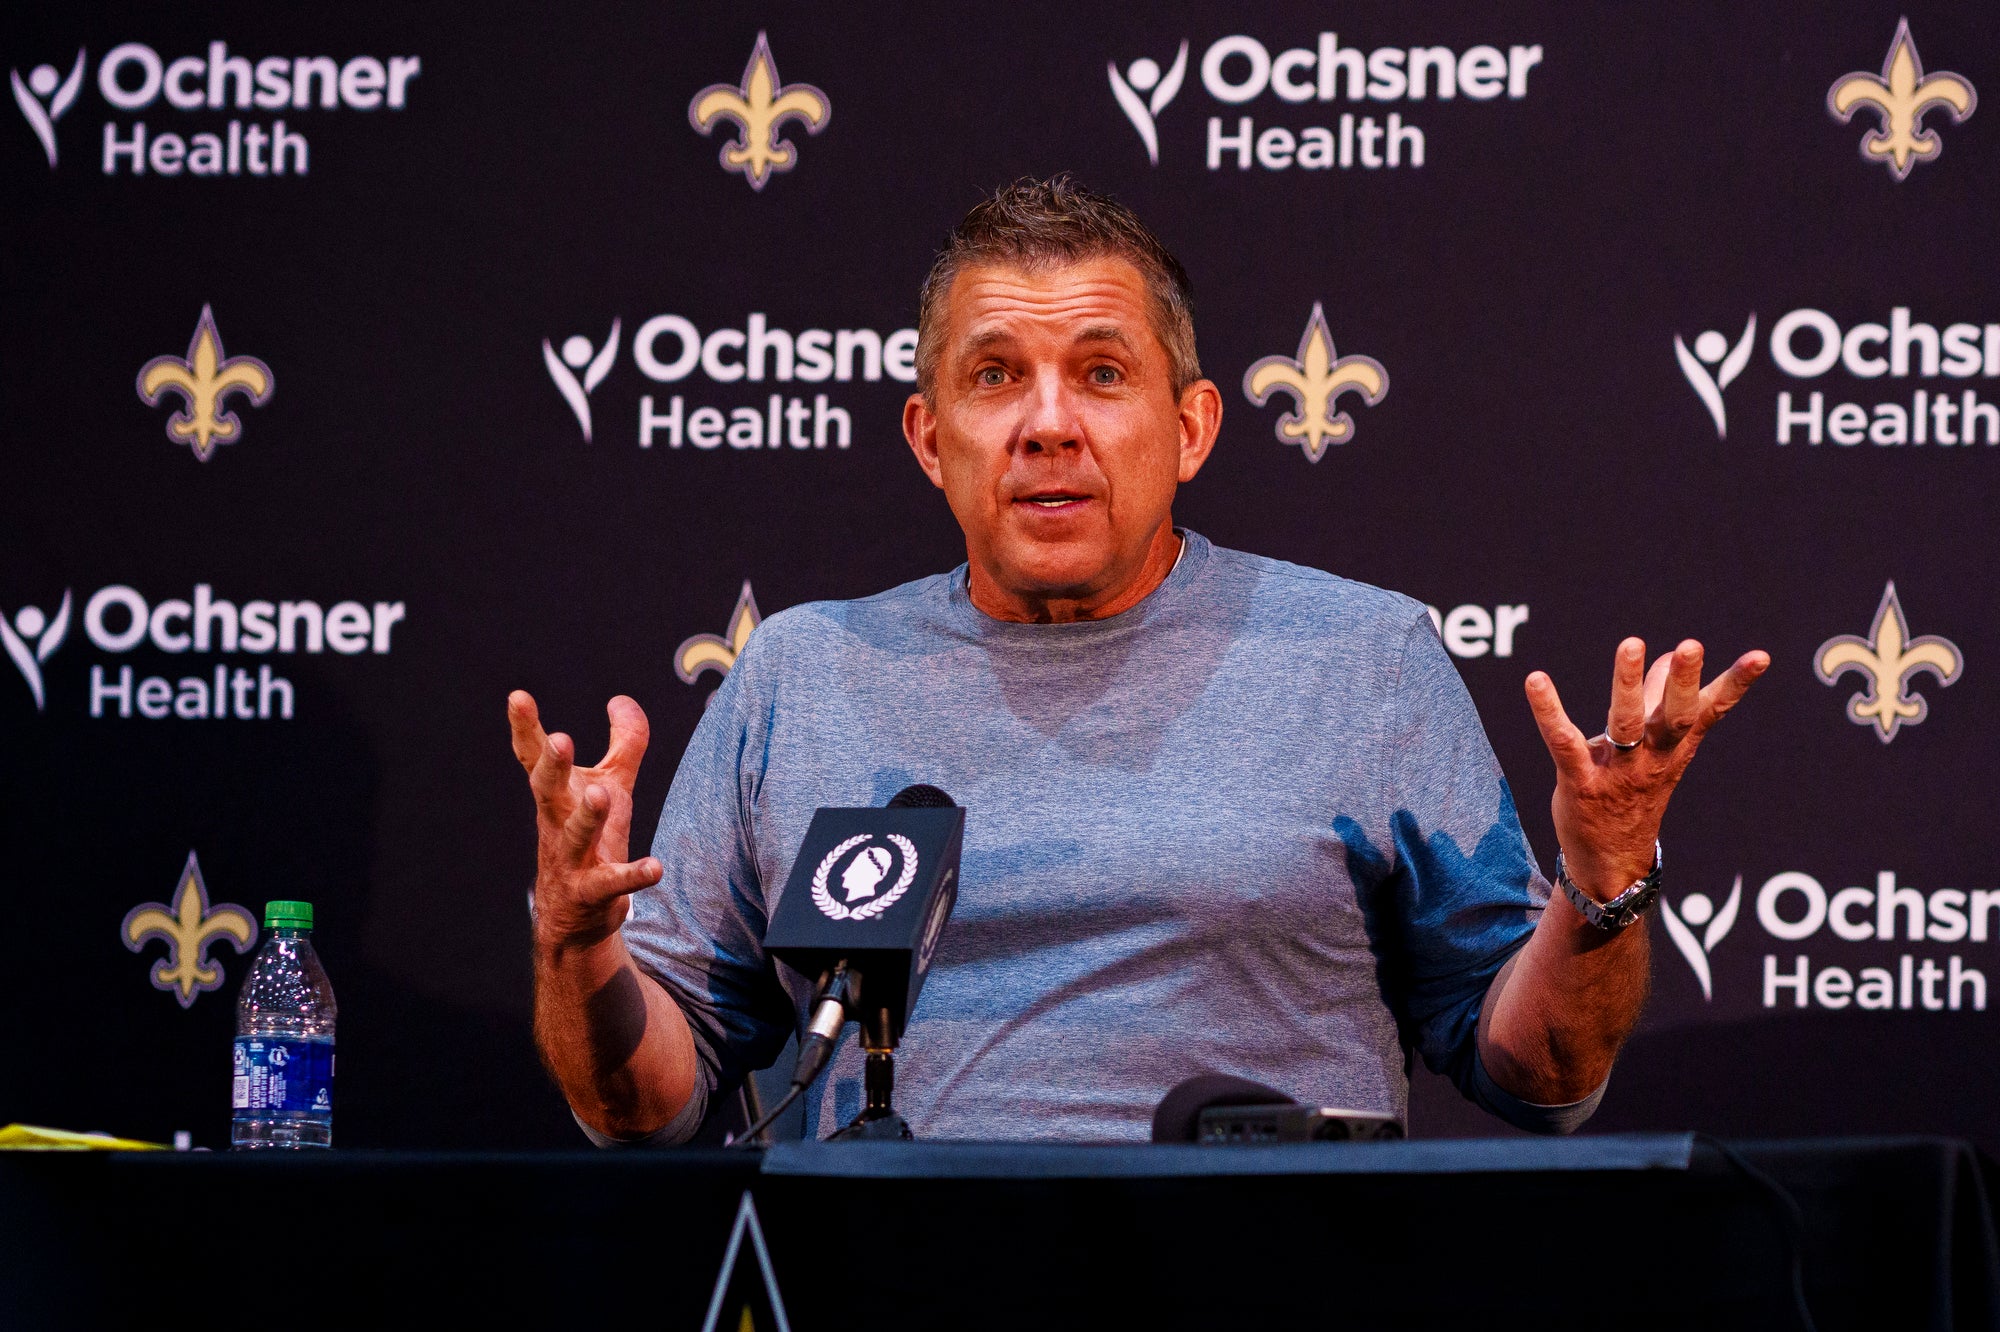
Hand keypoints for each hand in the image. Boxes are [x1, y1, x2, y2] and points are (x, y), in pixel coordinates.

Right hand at [508, 691, 662, 950]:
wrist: (575, 915)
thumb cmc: (591, 838)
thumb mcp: (611, 785)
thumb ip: (624, 743)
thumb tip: (622, 699)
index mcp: (557, 794)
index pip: (535, 758)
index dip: (525, 728)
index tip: (517, 697)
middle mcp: (557, 823)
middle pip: (547, 790)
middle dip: (552, 766)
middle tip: (559, 739)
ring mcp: (571, 859)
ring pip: (576, 835)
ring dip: (587, 816)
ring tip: (600, 795)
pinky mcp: (592, 892)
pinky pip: (611, 883)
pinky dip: (633, 875)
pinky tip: (654, 867)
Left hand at [1524, 639, 1768, 900]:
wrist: (1611, 863)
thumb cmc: (1633, 794)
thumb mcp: (1655, 750)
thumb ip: (1661, 700)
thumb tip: (1668, 656)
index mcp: (1675, 747)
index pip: (1710, 712)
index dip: (1736, 685)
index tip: (1761, 657)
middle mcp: (1653, 758)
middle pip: (1674, 717)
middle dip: (1684, 681)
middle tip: (1692, 646)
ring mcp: (1618, 772)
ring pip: (1626, 725)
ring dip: (1629, 684)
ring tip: (1633, 644)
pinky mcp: (1580, 783)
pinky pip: (1564, 743)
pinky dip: (1549, 712)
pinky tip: (1536, 679)